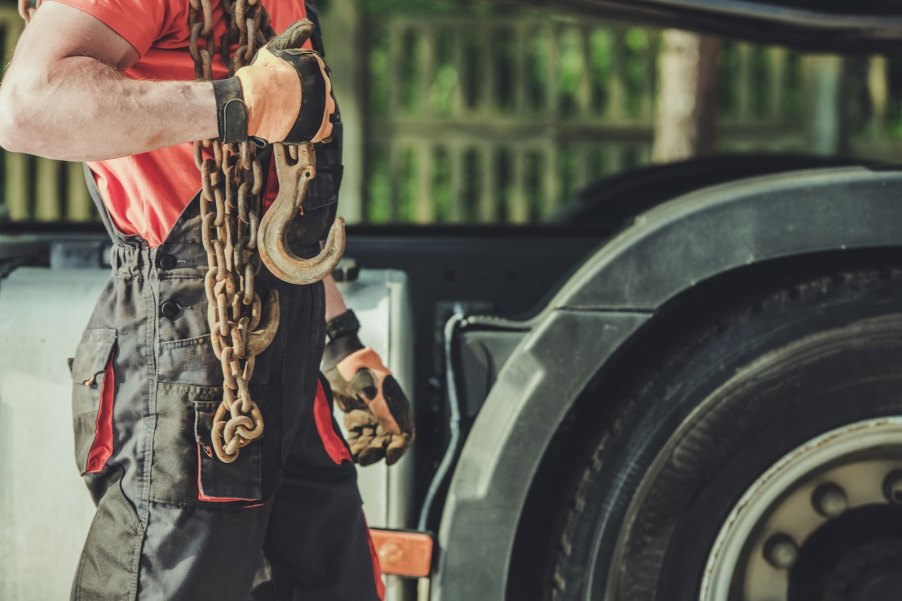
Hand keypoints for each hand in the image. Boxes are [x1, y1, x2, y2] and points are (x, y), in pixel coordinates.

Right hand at [213, 20, 335, 144]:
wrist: (255, 101)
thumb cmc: (261, 76)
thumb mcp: (274, 50)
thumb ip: (291, 40)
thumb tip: (307, 27)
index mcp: (316, 64)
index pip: (319, 73)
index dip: (306, 82)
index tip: (294, 87)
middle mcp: (324, 83)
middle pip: (323, 91)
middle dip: (311, 96)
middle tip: (292, 102)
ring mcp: (325, 105)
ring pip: (327, 109)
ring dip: (316, 112)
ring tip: (297, 114)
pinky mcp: (321, 126)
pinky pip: (327, 129)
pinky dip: (318, 128)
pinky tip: (305, 126)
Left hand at [323, 311, 414, 465]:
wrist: (341, 361)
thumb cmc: (361, 372)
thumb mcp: (375, 391)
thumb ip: (386, 411)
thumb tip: (399, 433)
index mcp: (397, 407)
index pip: (405, 434)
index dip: (399, 449)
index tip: (389, 459)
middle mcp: (387, 415)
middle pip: (387, 441)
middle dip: (377, 452)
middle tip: (364, 459)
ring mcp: (372, 418)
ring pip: (373, 442)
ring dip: (365, 451)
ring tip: (355, 457)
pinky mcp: (357, 420)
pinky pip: (359, 439)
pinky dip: (355, 447)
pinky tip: (349, 452)